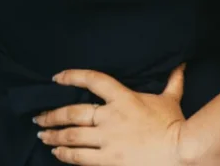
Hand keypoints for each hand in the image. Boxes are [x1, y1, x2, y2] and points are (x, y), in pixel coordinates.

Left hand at [33, 63, 188, 164]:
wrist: (180, 153)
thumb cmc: (174, 125)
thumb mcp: (171, 99)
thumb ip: (172, 81)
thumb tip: (181, 64)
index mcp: (123, 98)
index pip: (93, 80)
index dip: (72, 76)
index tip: (56, 78)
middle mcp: (111, 117)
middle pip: (74, 112)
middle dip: (53, 115)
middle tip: (39, 117)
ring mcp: (108, 140)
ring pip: (72, 136)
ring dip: (54, 135)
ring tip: (42, 135)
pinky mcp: (108, 161)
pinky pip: (80, 158)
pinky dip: (65, 155)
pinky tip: (57, 153)